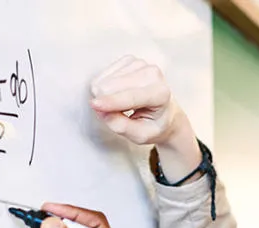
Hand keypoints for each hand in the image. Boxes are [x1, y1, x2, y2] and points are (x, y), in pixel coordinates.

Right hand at [90, 55, 201, 182]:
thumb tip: (101, 111)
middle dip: (104, 101)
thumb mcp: (140, 135)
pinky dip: (104, 86)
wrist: (164, 112)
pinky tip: (115, 94)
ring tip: (118, 106)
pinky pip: (104, 73)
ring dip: (104, 95)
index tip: (94, 105)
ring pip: (107, 79)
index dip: (111, 101)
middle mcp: (153, 74)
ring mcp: (140, 64)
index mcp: (161, 93)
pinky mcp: (129, 60)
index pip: (131, 96)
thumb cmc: (153, 125)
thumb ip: (120, 126)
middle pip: (115, 85)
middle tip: (113, 115)